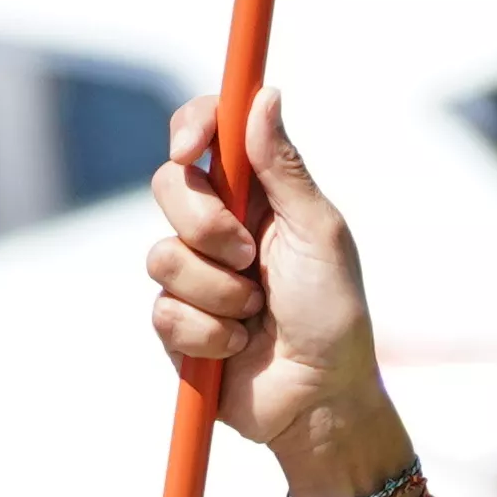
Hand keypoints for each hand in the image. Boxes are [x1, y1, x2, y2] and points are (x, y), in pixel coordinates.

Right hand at [145, 95, 402, 492]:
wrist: (322, 400)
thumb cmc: (335, 315)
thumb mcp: (319, 234)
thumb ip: (285, 168)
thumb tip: (263, 96)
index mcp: (258, 195)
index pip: (206, 135)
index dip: (191, 127)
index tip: (191, 146)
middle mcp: (220, 226)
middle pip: (168, 186)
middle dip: (206, 224)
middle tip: (250, 257)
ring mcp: (194, 275)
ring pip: (162, 255)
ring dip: (218, 292)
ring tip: (255, 314)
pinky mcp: (178, 325)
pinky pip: (165, 312)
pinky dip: (210, 334)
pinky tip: (239, 347)